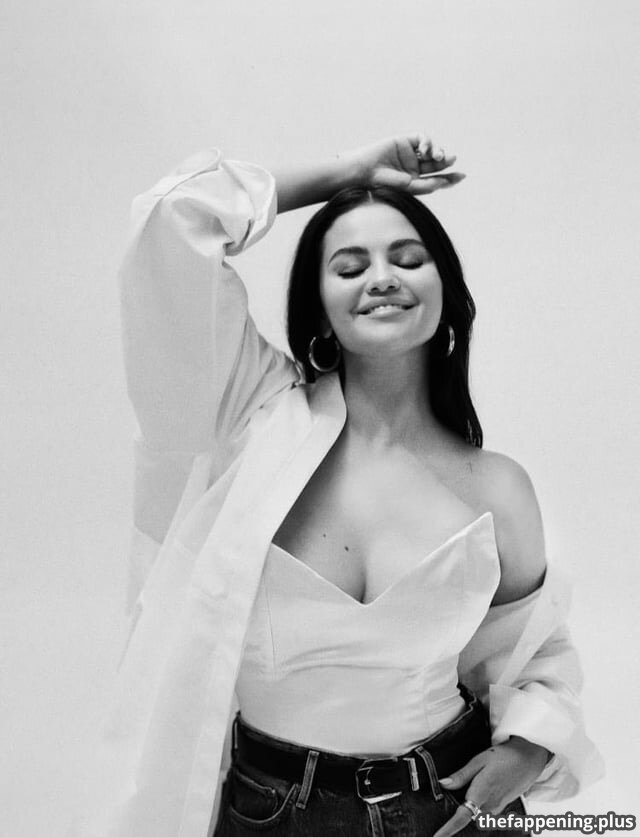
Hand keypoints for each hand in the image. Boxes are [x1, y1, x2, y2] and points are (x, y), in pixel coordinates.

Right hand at [343, 133, 464, 195]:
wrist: (365, 170)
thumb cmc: (384, 183)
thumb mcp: (408, 187)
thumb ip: (427, 186)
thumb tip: (444, 182)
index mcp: (415, 182)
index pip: (436, 179)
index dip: (450, 177)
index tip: (461, 176)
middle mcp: (413, 167)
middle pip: (436, 164)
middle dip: (445, 161)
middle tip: (452, 159)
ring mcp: (409, 154)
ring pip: (431, 150)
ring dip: (437, 152)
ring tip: (436, 156)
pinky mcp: (404, 141)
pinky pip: (422, 138)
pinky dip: (427, 142)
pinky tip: (424, 150)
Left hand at [433, 737, 550, 836]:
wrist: (530, 759)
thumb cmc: (504, 756)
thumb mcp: (479, 760)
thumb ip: (461, 775)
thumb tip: (442, 784)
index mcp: (482, 793)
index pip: (462, 817)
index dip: (448, 830)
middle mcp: (490, 805)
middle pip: (468, 818)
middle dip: (455, 821)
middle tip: (442, 823)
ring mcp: (497, 808)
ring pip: (476, 817)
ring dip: (468, 813)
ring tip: (459, 808)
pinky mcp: (501, 807)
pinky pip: (484, 813)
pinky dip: (477, 810)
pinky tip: (476, 798)